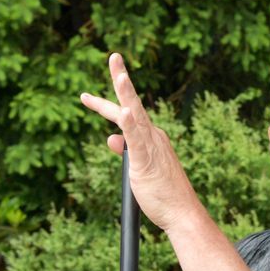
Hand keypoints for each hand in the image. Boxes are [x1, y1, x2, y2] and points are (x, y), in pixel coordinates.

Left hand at [79, 53, 207, 235]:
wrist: (183, 214)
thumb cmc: (163, 195)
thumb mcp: (139, 169)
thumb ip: (126, 151)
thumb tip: (110, 139)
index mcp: (151, 138)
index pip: (126, 116)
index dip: (106, 104)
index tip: (86, 96)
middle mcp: (153, 136)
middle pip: (131, 105)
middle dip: (121, 79)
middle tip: (113, 56)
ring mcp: (151, 147)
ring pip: (135, 116)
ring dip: (127, 94)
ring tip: (119, 74)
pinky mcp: (147, 161)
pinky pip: (137, 140)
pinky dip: (130, 125)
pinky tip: (125, 112)